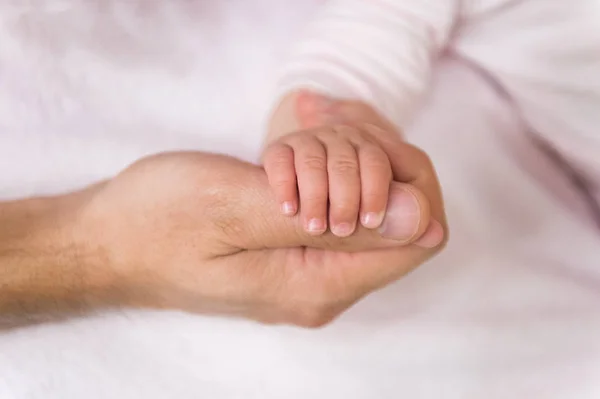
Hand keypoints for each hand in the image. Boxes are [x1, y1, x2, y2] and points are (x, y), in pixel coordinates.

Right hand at [77, 147, 441, 326]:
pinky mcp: (294, 252)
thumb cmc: (158, 222)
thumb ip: (337, 223)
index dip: (403, 175)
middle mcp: (325, 287)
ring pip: (370, 204)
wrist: (108, 241)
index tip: (351, 132)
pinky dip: (326, 165)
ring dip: (346, 154)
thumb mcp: (238, 210)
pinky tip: (291, 138)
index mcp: (319, 286)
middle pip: (400, 217)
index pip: (418, 235)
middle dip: (372, 153)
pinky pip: (338, 205)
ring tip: (298, 117)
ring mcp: (310, 271)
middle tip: (318, 113)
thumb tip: (421, 219)